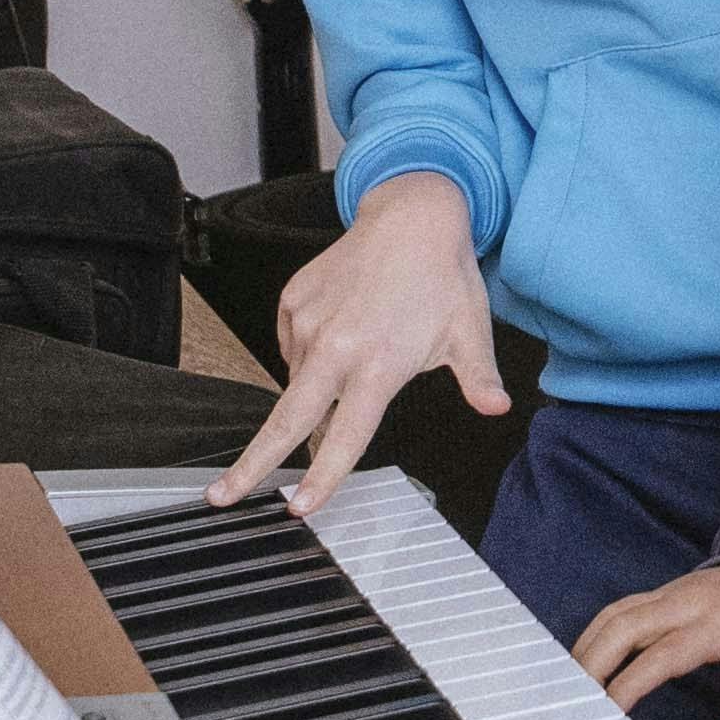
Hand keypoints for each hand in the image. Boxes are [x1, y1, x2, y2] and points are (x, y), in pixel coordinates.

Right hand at [209, 170, 498, 513]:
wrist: (411, 214)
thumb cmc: (442, 275)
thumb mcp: (469, 332)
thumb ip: (478, 378)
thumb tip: (497, 407)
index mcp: (377, 363)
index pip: (345, 436)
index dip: (322, 476)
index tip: (301, 506)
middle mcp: (335, 346)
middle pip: (285, 420)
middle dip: (251, 463)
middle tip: (221, 496)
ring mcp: (308, 322)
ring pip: (297, 382)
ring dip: (314, 392)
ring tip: (360, 354)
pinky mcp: (292, 301)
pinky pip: (292, 348)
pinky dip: (311, 354)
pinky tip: (343, 331)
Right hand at [575, 558, 719, 719]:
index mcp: (719, 624)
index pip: (663, 654)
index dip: (630, 683)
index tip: (606, 713)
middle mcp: (689, 603)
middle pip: (624, 625)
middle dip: (591, 663)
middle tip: (570, 706)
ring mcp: (675, 593)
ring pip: (616, 613)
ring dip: (588, 647)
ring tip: (567, 690)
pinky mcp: (669, 592)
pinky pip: (622, 608)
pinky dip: (598, 633)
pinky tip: (586, 661)